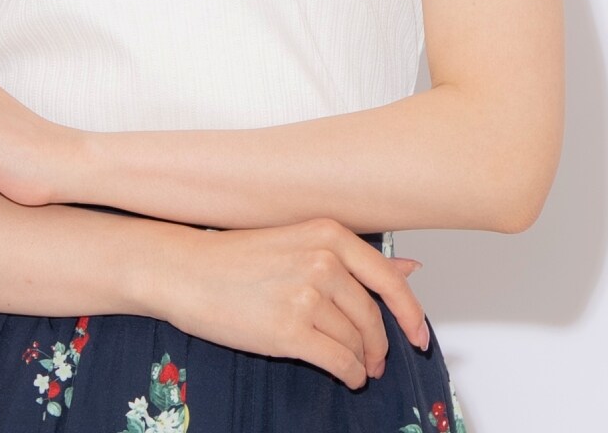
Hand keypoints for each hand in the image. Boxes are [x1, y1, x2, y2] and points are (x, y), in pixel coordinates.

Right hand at [151, 216, 427, 389]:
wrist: (188, 272)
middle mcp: (323, 260)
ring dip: (361, 361)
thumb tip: (410, 268)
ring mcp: (307, 295)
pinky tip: (346, 375)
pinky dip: (350, 374)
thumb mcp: (300, 243)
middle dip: (379, 345)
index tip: (419, 336)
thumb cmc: (238, 257)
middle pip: (373, 317)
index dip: (410, 314)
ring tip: (355, 365)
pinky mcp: (290, 331)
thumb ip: (355, 259)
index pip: (388, 279)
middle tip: (376, 359)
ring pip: (357, 342)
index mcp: (328, 233)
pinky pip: (340, 363)